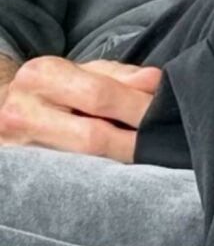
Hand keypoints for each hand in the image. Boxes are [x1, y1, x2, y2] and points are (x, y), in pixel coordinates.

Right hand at [0, 56, 161, 163]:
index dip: (137, 106)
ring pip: (82, 161)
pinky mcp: (22, 170)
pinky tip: (118, 165)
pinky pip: (69, 174)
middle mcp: (25, 110)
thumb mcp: (80, 70)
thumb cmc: (49, 87)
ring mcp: (20, 146)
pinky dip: (99, 169)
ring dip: (119, 157)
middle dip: (133, 138)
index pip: (100, 95)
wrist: (2, 105)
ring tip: (146, 152)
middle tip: (161, 138)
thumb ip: (118, 75)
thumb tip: (155, 81)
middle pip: (91, 134)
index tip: (164, 111)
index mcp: (44, 74)